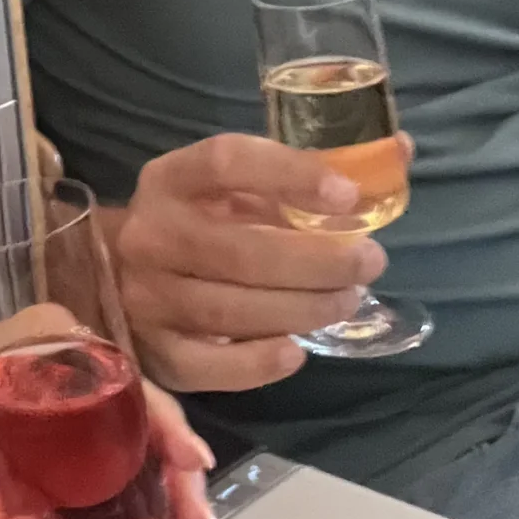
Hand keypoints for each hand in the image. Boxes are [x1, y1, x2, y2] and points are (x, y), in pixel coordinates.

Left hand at [0, 310, 214, 518]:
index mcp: (41, 340)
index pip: (121, 376)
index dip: (165, 420)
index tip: (192, 464)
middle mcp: (61, 362)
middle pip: (137, 411)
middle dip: (174, 468)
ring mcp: (59, 401)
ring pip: (128, 438)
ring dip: (161, 486)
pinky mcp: (51, 441)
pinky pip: (106, 461)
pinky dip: (132, 493)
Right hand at [109, 135, 395, 391]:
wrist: (116, 271)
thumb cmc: (198, 220)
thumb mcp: (233, 186)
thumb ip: (303, 174)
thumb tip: (402, 151)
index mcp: (169, 179)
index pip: (225, 162)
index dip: (289, 173)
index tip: (348, 194)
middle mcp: (149, 235)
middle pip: (238, 251)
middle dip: (318, 261)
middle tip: (369, 261)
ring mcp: (146, 297)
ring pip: (230, 311)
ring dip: (302, 310)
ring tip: (347, 300)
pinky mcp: (154, 352)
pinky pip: (210, 366)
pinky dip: (258, 364)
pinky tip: (297, 351)